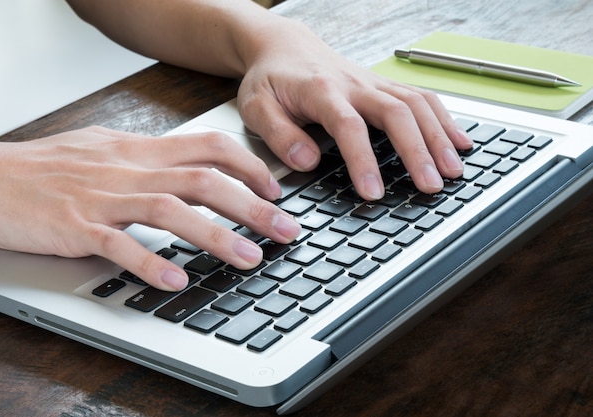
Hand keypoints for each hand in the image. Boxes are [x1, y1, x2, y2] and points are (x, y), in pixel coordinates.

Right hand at [0, 129, 300, 290]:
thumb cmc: (44, 167)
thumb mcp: (104, 150)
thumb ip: (147, 159)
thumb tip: (187, 169)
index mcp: (137, 149)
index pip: (207, 146)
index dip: (248, 166)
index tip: (275, 189)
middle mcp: (127, 169)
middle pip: (202, 180)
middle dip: (252, 205)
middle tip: (286, 230)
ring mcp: (102, 197)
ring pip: (170, 210)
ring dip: (215, 236)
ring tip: (250, 259)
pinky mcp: (75, 227)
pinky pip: (119, 246)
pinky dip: (150, 263)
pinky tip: (176, 282)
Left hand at [237, 21, 472, 200]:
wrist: (284, 47)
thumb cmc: (270, 79)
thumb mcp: (256, 107)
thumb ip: (279, 134)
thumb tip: (308, 161)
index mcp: (321, 90)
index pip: (349, 125)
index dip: (363, 160)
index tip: (373, 192)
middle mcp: (354, 84)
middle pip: (396, 111)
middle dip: (418, 150)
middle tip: (431, 185)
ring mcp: (374, 82)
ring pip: (416, 103)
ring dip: (439, 136)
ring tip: (454, 170)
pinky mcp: (384, 86)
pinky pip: (422, 97)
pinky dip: (444, 120)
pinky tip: (459, 142)